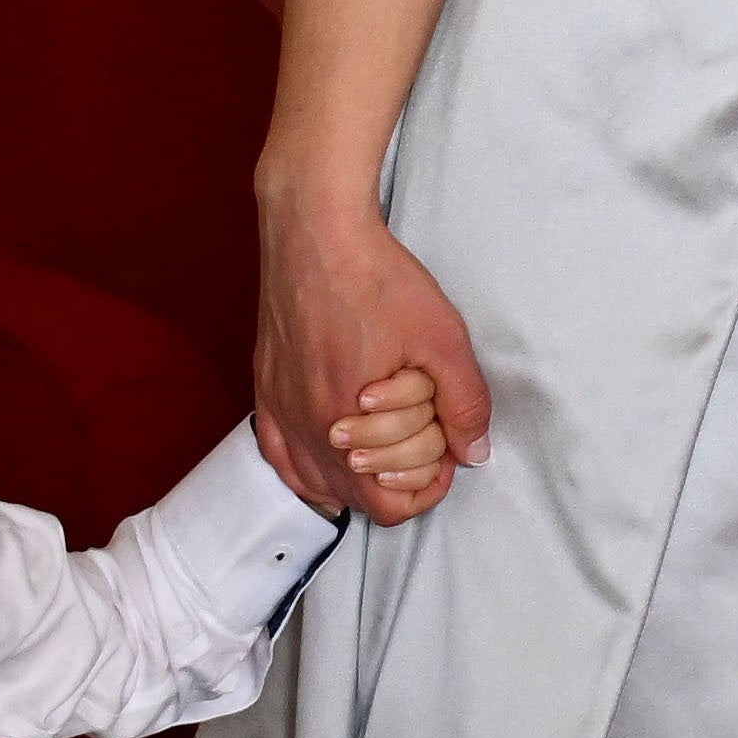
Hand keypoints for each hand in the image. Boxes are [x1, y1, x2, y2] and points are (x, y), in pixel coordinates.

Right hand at [254, 191, 491, 516]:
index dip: (428, 487)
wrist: (315, 232)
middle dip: (399, 478)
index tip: (446, 453)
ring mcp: (280, 410)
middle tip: (426, 439)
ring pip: (318, 483)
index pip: (388, 504)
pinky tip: (331, 458)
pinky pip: (280, 457)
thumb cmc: (374, 279)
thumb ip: (463, 403)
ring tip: (388, 445)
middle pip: (356, 498)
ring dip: (357, 477)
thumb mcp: (442, 339)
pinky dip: (309, 469)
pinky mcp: (265, 389)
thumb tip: (472, 452)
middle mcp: (306, 428)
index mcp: (347, 425)